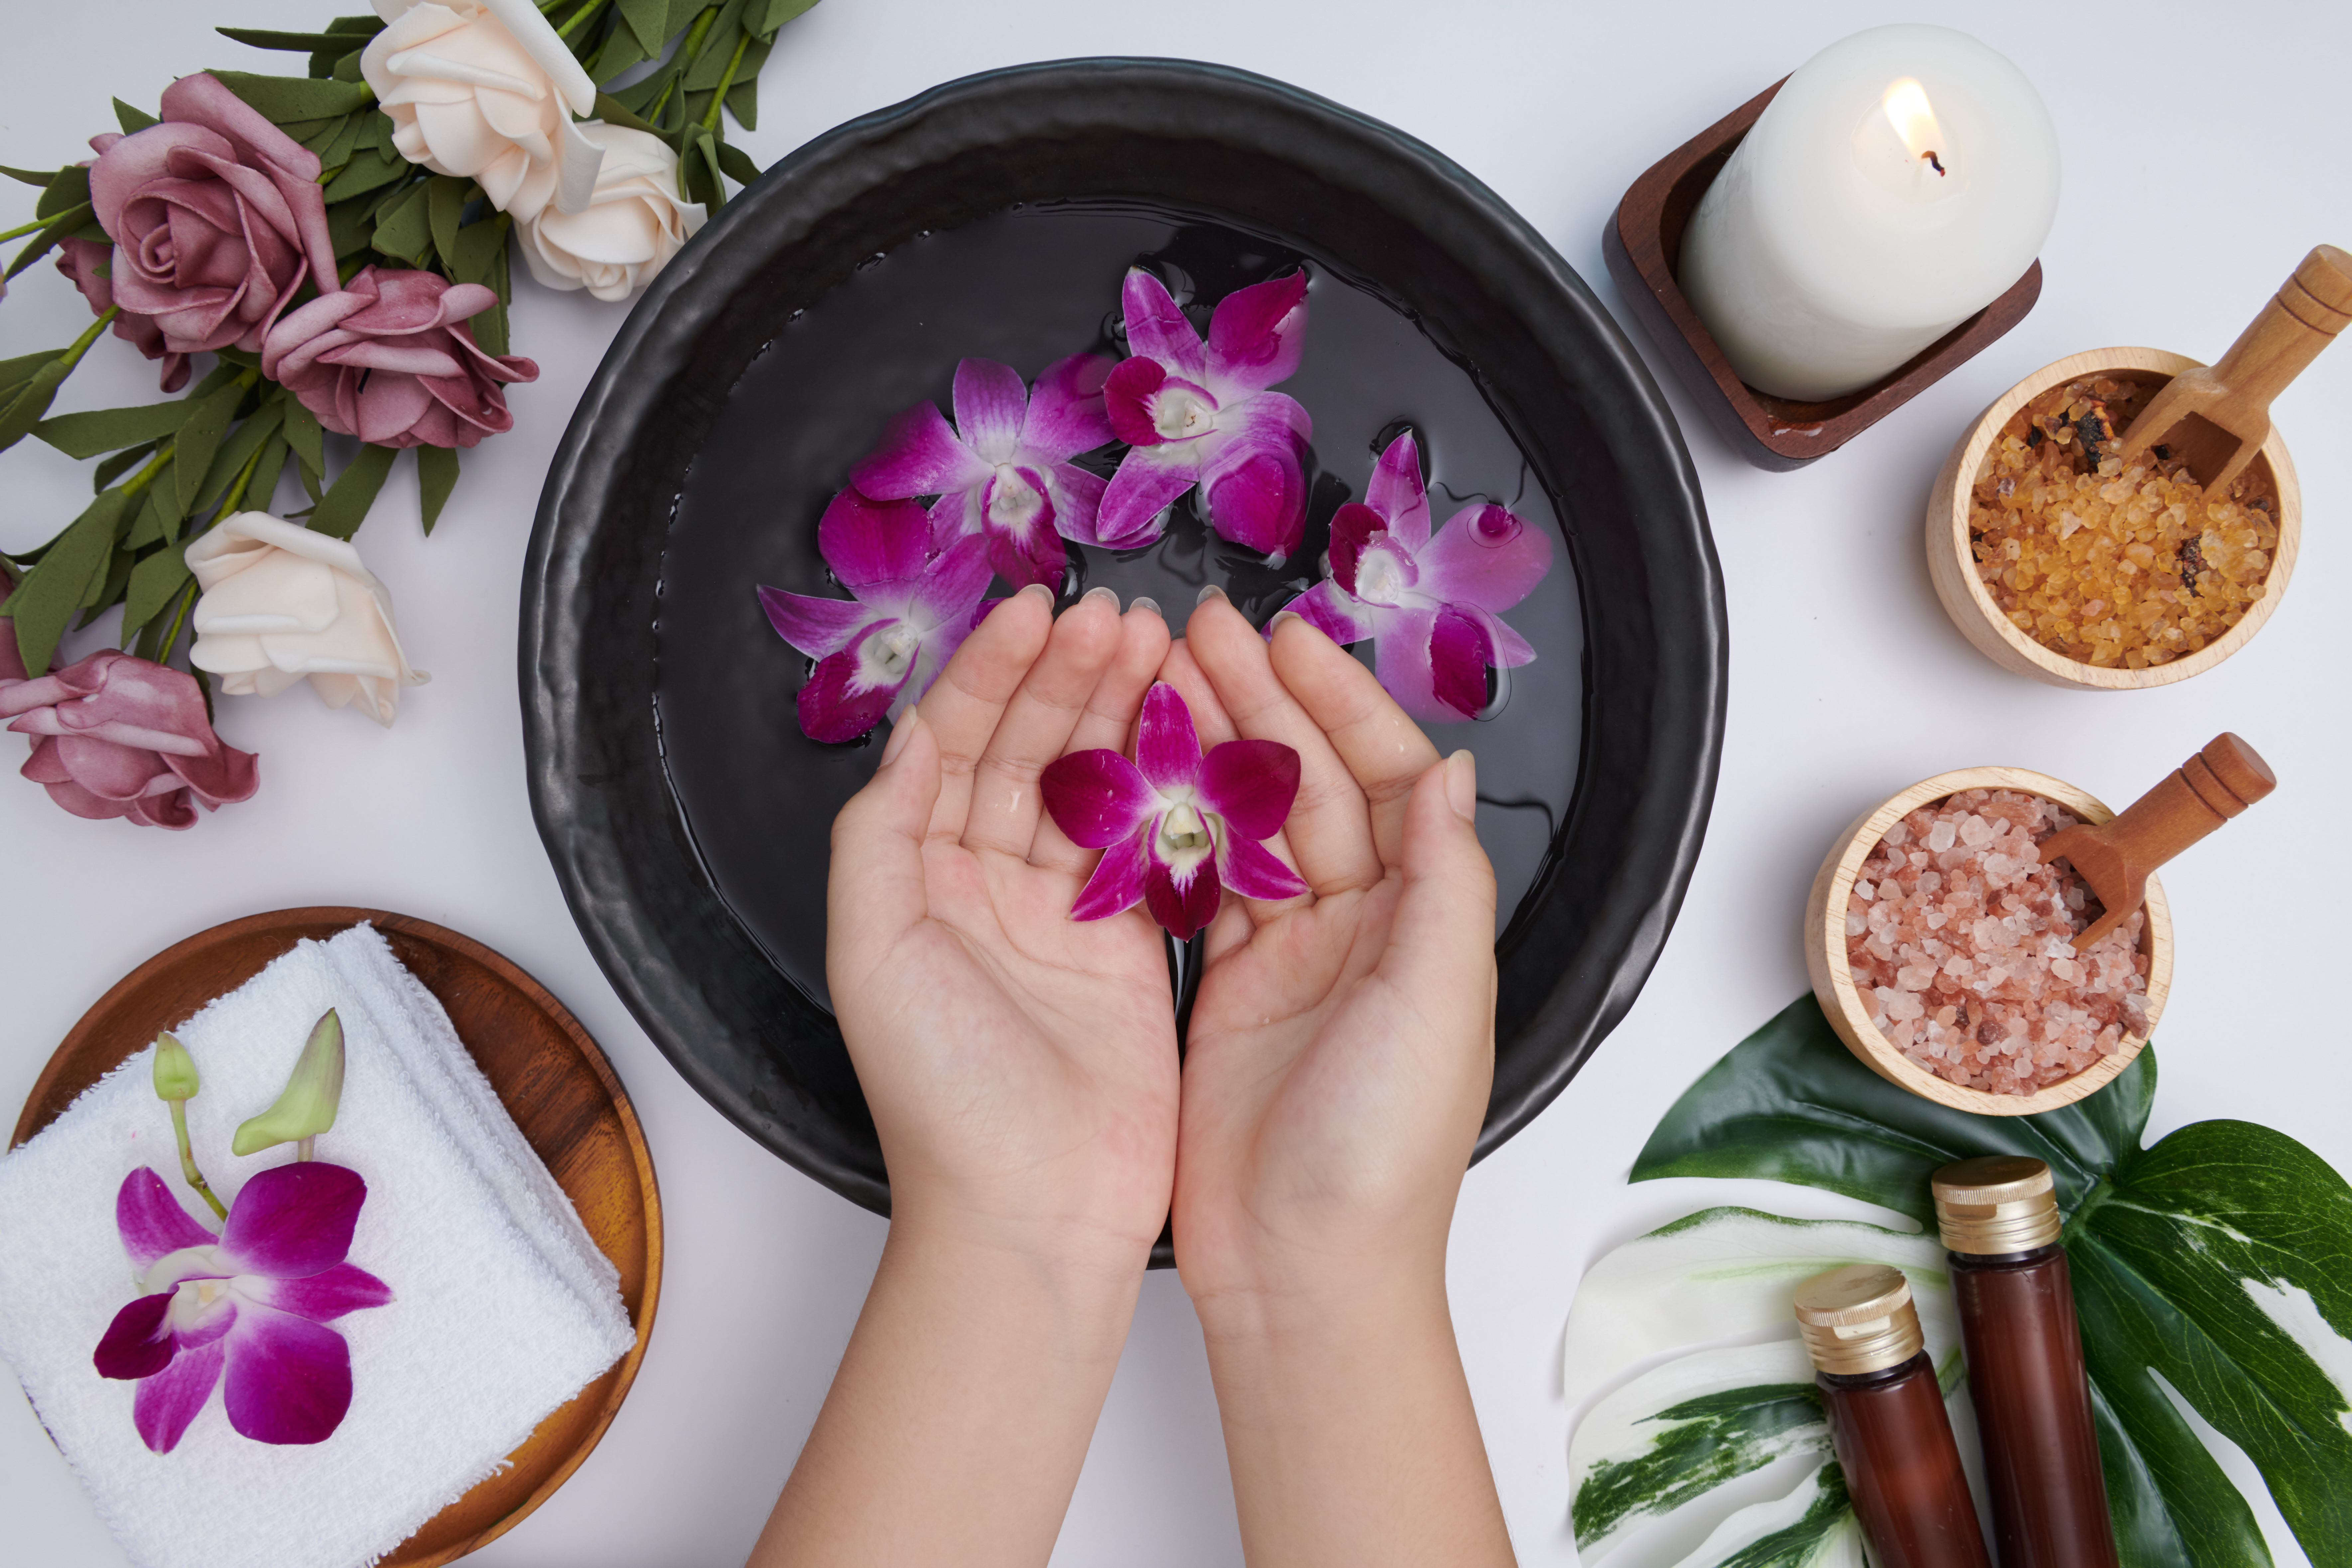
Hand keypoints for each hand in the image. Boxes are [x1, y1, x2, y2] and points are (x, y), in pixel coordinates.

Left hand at [826, 582, 1179, 1265]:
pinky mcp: (1124, 951)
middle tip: (1121, 615)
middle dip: (1069, 675)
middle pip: (1027, 751)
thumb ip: (880, 833)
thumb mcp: (871, 950)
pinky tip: (1186, 730)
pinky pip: (1145, 847)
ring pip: (1090, 787)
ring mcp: (1058, 917)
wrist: (1030, 1210)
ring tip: (1157, 645)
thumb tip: (912, 736)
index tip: (1038, 610)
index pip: (953, 744)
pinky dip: (1164, 787)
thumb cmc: (941, 1097)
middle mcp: (983, 888)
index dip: (993, 672)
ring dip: (1119, 713)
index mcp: (916, 880)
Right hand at [1155, 592, 1513, 1567]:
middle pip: (1310, 788)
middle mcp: (1362, 930)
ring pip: (1250, 825)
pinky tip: (1141, 772)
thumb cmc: (1383, 1152)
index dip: (1336, 704)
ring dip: (1210, 749)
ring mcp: (1291, 959)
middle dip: (1260, 703)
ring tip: (1160, 675)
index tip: (1285, 640)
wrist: (1305, 1268)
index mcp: (1423, 923)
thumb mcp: (1436, 1003)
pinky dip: (1175, 826)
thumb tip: (1449, 769)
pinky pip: (1202, 886)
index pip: (1383, 780)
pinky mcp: (1228, 995)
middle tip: (1200, 630)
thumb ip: (1445, 882)